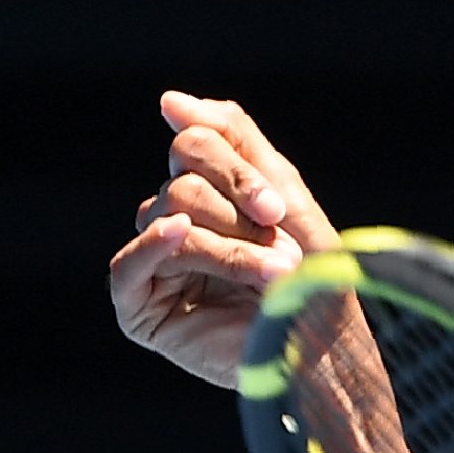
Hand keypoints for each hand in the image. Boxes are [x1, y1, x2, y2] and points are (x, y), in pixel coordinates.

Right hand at [109, 94, 339, 387]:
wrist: (327, 351)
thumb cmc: (312, 277)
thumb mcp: (283, 193)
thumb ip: (232, 139)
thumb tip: (167, 101)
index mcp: (208, 191)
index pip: (195, 145)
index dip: (236, 172)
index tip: (276, 208)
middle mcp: (174, 220)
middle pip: (182, 182)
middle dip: (237, 213)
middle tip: (278, 245)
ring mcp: (154, 263)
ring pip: (168, 216)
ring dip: (228, 246)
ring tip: (272, 275)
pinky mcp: (139, 307)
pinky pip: (125, 266)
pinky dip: (154, 247)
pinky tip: (178, 236)